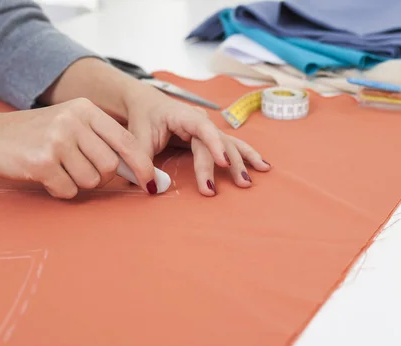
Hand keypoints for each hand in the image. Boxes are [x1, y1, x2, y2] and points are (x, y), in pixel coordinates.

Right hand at [0, 99, 158, 198]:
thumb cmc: (36, 133)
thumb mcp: (71, 123)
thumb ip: (103, 140)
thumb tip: (139, 170)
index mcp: (86, 109)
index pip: (127, 141)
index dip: (142, 165)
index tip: (150, 182)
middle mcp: (73, 121)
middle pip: (111, 165)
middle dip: (101, 177)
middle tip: (81, 171)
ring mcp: (57, 140)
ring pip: (91, 181)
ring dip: (78, 183)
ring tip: (59, 169)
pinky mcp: (41, 162)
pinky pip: (68, 190)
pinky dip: (60, 190)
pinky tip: (46, 176)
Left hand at [124, 88, 271, 195]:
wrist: (147, 103)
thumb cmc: (143, 118)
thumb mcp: (137, 138)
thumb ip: (142, 161)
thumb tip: (151, 187)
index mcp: (184, 115)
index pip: (203, 129)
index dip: (215, 146)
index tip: (223, 164)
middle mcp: (202, 120)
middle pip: (218, 143)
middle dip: (227, 165)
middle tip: (232, 186)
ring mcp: (210, 128)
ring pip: (230, 145)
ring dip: (243, 163)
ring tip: (248, 181)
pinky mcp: (213, 138)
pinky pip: (234, 146)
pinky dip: (248, 156)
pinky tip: (263, 166)